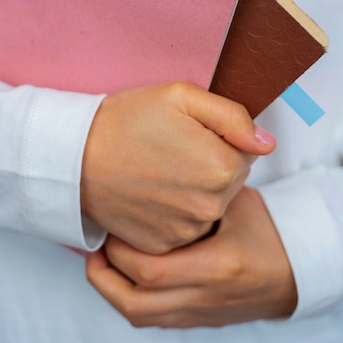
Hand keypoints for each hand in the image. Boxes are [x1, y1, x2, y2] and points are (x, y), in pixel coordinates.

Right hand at [81, 82, 274, 253]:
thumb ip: (233, 117)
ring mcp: (186, 230)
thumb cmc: (127, 120)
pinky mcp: (164, 245)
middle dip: (209, 164)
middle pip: (230, 181)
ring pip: (209, 205)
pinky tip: (151, 192)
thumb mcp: (181, 97)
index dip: (218, 139)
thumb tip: (266, 143)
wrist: (76, 157)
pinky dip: (174, 212)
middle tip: (171, 149)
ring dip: (194, 189)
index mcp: (221, 167)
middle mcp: (210, 206)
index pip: (246, 153)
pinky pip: (186, 226)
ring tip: (159, 169)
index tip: (188, 133)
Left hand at [86, 187, 297, 327]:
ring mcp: (199, 313)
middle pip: (134, 303)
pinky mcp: (196, 320)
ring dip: (111, 289)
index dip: (120, 249)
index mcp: (216, 266)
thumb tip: (162, 165)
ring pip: (138, 316)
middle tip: (97, 242)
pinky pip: (151, 319)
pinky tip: (123, 274)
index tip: (113, 222)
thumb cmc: (267, 230)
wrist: (295, 272)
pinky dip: (129, 298)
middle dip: (104, 272)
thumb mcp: (239, 200)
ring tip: (101, 259)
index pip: (150, 270)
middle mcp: (204, 297)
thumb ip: (205, 187)